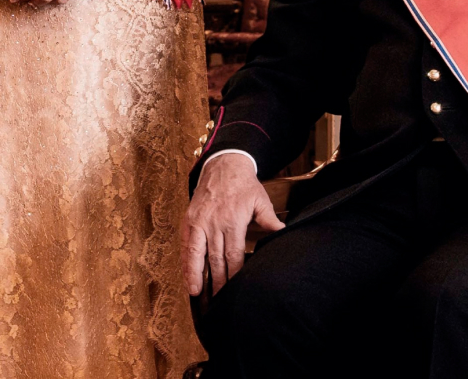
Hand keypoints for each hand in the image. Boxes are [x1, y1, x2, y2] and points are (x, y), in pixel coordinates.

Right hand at [182, 154, 283, 295]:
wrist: (223, 165)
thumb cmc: (244, 184)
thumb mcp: (261, 199)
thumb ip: (269, 219)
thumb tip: (282, 234)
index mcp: (232, 221)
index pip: (233, 254)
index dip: (235, 274)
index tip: (237, 290)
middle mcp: (213, 224)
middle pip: (215, 259)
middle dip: (218, 282)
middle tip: (219, 302)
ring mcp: (199, 223)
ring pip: (196, 254)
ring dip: (196, 276)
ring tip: (197, 294)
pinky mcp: (189, 221)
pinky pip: (186, 246)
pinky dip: (186, 263)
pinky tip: (187, 276)